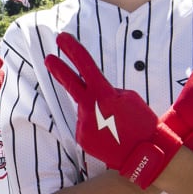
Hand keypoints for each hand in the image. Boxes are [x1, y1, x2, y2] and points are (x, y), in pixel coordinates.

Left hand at [45, 32, 180, 188]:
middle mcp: (89, 108)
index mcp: (104, 94)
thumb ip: (108, 91)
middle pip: (70, 83)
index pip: (85, 65)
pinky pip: (86, 126)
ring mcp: (83, 124)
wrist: (145, 155)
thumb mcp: (129, 98)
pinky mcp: (81, 138)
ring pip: (85, 110)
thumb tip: (94, 92)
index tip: (62, 38)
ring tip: (115, 126)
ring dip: (97, 114)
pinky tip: (110, 136)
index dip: (73, 50)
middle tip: (48, 58)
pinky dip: (96, 128)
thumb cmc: (142, 123)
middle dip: (59, 69)